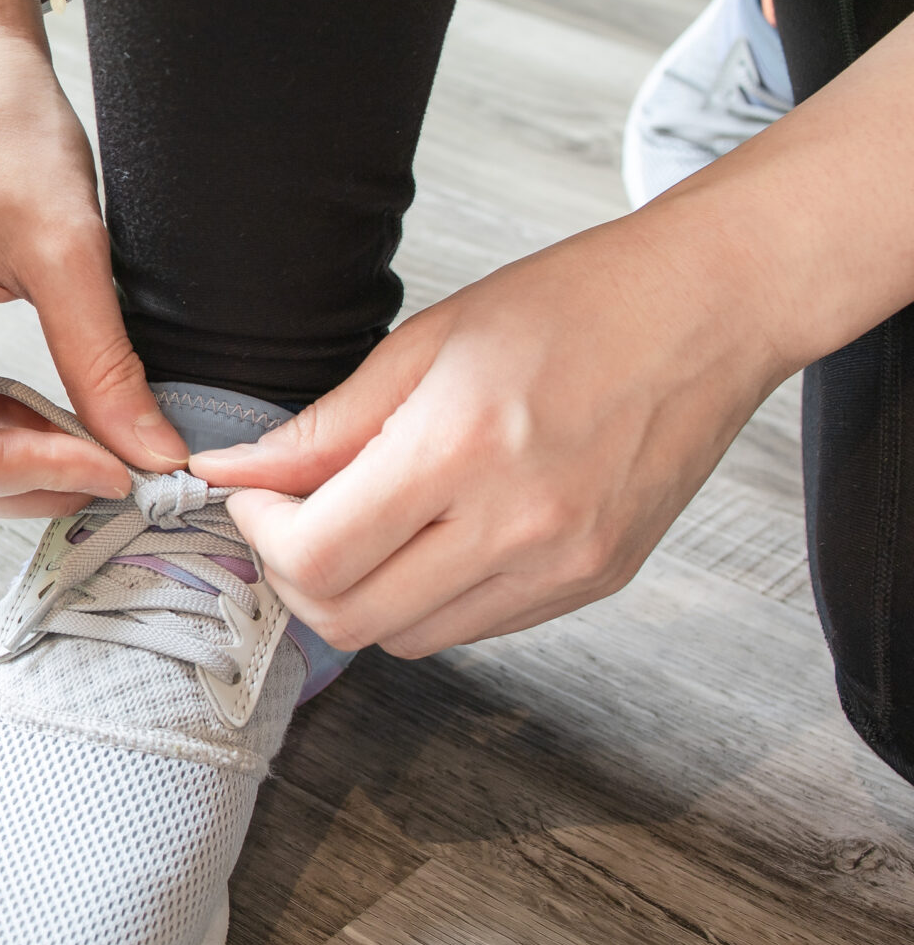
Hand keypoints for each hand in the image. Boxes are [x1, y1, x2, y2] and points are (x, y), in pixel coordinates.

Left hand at [187, 217, 788, 656]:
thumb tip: (233, 474)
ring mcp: (563, 566)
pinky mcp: (593, 584)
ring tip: (365, 525)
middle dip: (296, 577)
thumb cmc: (573, 305)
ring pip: (406, 639)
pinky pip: (473, 628)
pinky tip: (433, 535)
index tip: (256, 500)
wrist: (709, 310)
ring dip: (360, 595)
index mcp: (463, 449)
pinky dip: (426, 598)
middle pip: (350, 618)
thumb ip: (323, 427)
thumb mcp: (426, 342)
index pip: (317, 555)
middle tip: (293, 521)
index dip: (263, 536)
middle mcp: (518, 525)